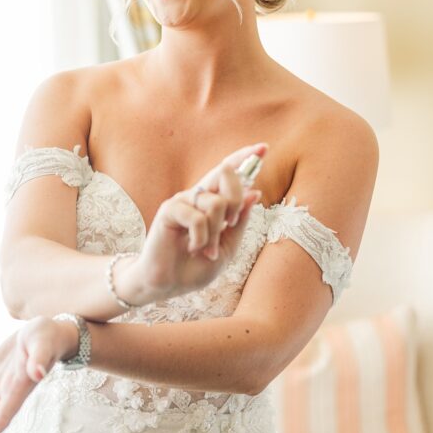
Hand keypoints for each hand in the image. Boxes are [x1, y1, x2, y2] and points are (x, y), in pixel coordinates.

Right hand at [133, 142, 267, 298]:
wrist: (170, 284)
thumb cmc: (196, 265)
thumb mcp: (228, 246)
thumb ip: (240, 221)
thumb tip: (255, 192)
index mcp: (212, 201)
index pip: (229, 172)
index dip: (245, 158)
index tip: (264, 148)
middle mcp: (198, 196)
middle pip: (224, 172)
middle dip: (236, 198)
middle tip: (231, 224)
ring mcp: (183, 201)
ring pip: (216, 203)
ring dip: (217, 233)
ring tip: (207, 250)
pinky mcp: (169, 210)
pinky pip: (197, 218)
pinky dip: (201, 239)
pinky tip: (193, 248)